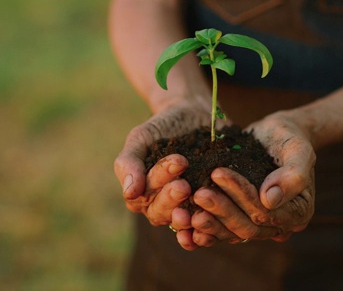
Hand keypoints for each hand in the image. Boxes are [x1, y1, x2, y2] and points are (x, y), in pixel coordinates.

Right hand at [114, 100, 211, 226]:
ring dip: (187, 217)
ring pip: (181, 221)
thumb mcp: (142, 137)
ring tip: (198, 201)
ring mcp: (184, 208)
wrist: (194, 116)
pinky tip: (214, 219)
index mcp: (141, 192)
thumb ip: (129, 162)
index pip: (144, 194)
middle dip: (172, 199)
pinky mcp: (208, 209)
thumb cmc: (163, 126)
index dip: (160, 180)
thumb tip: (129, 193)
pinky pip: (205, 225)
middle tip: (185, 185)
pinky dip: (208, 227)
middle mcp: (161, 205)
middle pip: (160, 212)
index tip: (178, 162)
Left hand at [178, 111, 315, 246]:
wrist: (275, 135)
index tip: (217, 174)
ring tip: (184, 211)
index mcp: (298, 212)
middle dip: (221, 210)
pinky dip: (202, 229)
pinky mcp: (239, 218)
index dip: (241, 195)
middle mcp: (278, 225)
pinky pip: (220, 230)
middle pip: (247, 227)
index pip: (266, 212)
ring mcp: (257, 224)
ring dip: (207, 224)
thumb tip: (269, 200)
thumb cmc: (290, 138)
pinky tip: (182, 222)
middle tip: (198, 193)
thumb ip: (292, 175)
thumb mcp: (298, 150)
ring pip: (231, 232)